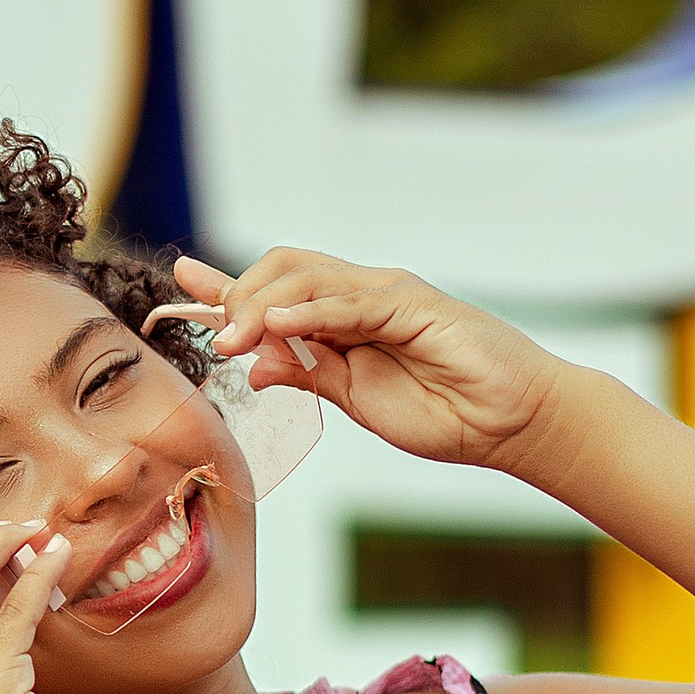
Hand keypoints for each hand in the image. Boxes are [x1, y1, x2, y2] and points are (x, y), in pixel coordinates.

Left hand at [171, 247, 574, 479]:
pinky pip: (350, 302)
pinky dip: (311, 312)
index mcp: (344, 320)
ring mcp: (386, 294)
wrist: (512, 423)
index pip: (276, 290)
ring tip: (236, 336)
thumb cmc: (446, 412)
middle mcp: (361, 296)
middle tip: (219, 337)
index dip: (227, 285)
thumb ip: (313, 376)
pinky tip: (280, 327)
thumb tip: (257, 361)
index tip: (182, 279)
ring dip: (263, 304)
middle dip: (239, 295)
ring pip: (307, 277)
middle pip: (282, 270)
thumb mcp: (360, 400)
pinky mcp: (413, 303)